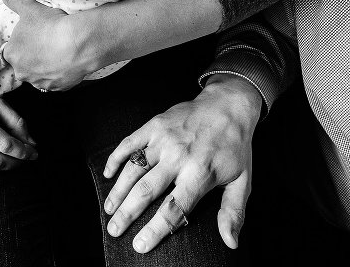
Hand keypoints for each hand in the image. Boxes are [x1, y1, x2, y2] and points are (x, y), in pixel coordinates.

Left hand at [0, 0, 91, 90]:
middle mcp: (22, 72)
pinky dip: (60, 73)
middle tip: (47, 42)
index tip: (35, 35)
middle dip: (33, 56)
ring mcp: (40, 82)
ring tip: (59, 51)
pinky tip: (67, 62)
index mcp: (12, 54)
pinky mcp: (58, 88)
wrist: (77, 43)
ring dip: (46, 66)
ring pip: (40, 74)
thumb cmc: (49, 26)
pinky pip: (56, 81)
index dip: (23, 42)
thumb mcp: (29, 8)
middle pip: (24, 64)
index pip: (12, 50)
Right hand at [102, 74, 261, 252]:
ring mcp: (164, 139)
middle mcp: (179, 157)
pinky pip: (129, 143)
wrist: (228, 104)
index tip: (139, 245)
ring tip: (109, 209)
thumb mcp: (242, 180)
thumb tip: (231, 243)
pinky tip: (107, 174)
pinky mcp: (154, 125)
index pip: (173, 208)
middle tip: (114, 231)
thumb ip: (233, 212)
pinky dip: (115, 158)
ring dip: (118, 191)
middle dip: (127, 214)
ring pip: (134, 169)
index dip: (155, 229)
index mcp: (201, 173)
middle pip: (146, 191)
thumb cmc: (235, 146)